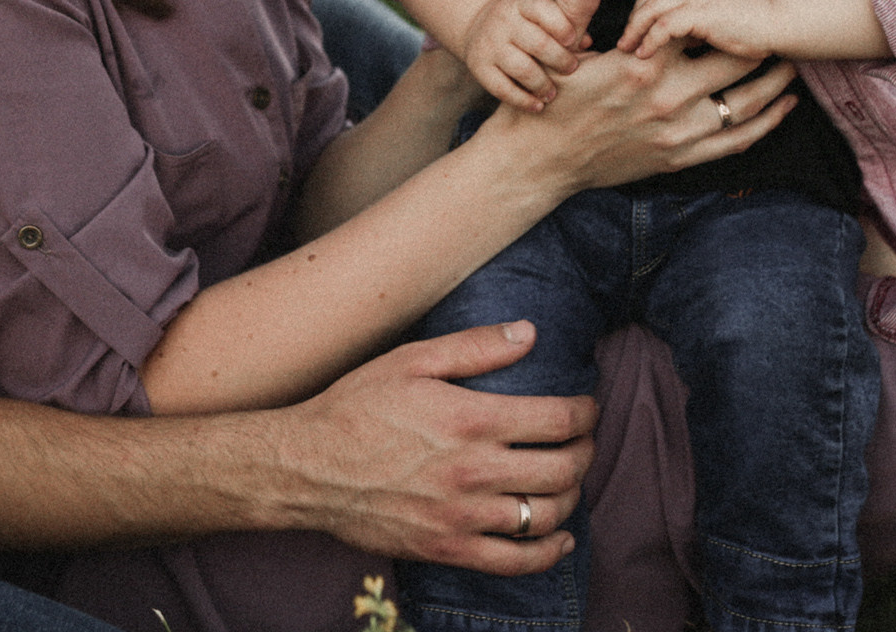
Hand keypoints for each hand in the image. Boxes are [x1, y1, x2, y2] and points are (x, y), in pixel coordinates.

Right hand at [280, 322, 591, 572]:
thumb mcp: (410, 360)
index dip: (586, 412)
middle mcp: (475, 471)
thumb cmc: (356, 407)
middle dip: (585, 451)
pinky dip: (550, 552)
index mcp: (471, 419)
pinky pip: (517, 562)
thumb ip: (475, 346)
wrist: (308, 468)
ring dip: (572, 496)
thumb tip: (530, 333)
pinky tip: (560, 537)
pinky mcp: (448, 549)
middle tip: (582, 440)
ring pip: (547, 514)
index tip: (587, 407)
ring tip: (567, 478)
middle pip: (564, 468)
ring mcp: (463, 516)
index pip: (559, 419)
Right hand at [460, 0, 601, 110]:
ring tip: (553, 92)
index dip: (562, 27)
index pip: (543, 9)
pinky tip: (537, 104)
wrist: (480, 27)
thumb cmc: (532, 23)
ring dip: (543, 84)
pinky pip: (502, 88)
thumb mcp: (552, 7)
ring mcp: (490, 44)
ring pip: (521, 68)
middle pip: (538, 43)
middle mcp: (504, 20)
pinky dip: (523, 99)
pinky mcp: (479, 67)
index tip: (574, 40)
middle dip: (560, 59)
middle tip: (571, 68)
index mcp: (524, 2)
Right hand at [478, 37, 796, 196]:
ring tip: (794, 65)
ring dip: (775, 84)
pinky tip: (783, 108)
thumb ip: (582, 3)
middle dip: (762, 43)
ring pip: (745, 105)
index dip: (726, 9)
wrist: (540, 160)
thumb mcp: (563, 46)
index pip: (701, 28)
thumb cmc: (552, 99)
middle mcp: (667, 99)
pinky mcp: (678, 160)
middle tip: (782, 26)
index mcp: (643, 64)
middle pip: (735, 63)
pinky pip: (736, 142)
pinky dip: (766, 124)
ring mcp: (676, 133)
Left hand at [622, 0, 778, 59]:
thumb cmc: (767, 16)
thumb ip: (712, 7)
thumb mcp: (735, 1)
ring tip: (626, 47)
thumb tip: (695, 30)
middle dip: (636, 11)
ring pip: (650, 7)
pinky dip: (649, 40)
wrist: (785, 17)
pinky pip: (662, 26)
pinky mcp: (697, 14)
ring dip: (634, 28)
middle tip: (626, 34)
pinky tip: (643, 54)